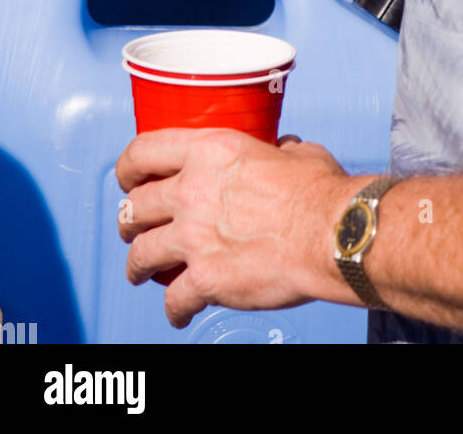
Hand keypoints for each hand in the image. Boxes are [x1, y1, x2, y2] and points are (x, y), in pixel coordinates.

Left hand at [116, 128, 351, 328]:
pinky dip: (174, 310)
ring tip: (142, 274)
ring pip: (140, 254)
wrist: (333, 234)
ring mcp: (194, 237)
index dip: (128, 168)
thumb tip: (282, 149)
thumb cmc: (321, 192)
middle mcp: (192, 191)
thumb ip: (277, 149)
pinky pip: (172, 299)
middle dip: (129, 221)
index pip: (144, 152)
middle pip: (134, 207)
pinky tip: (180, 313)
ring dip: (138, 266)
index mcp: (210, 151)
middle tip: (134, 229)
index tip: (128, 180)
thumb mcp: (295, 152)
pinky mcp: (206, 278)